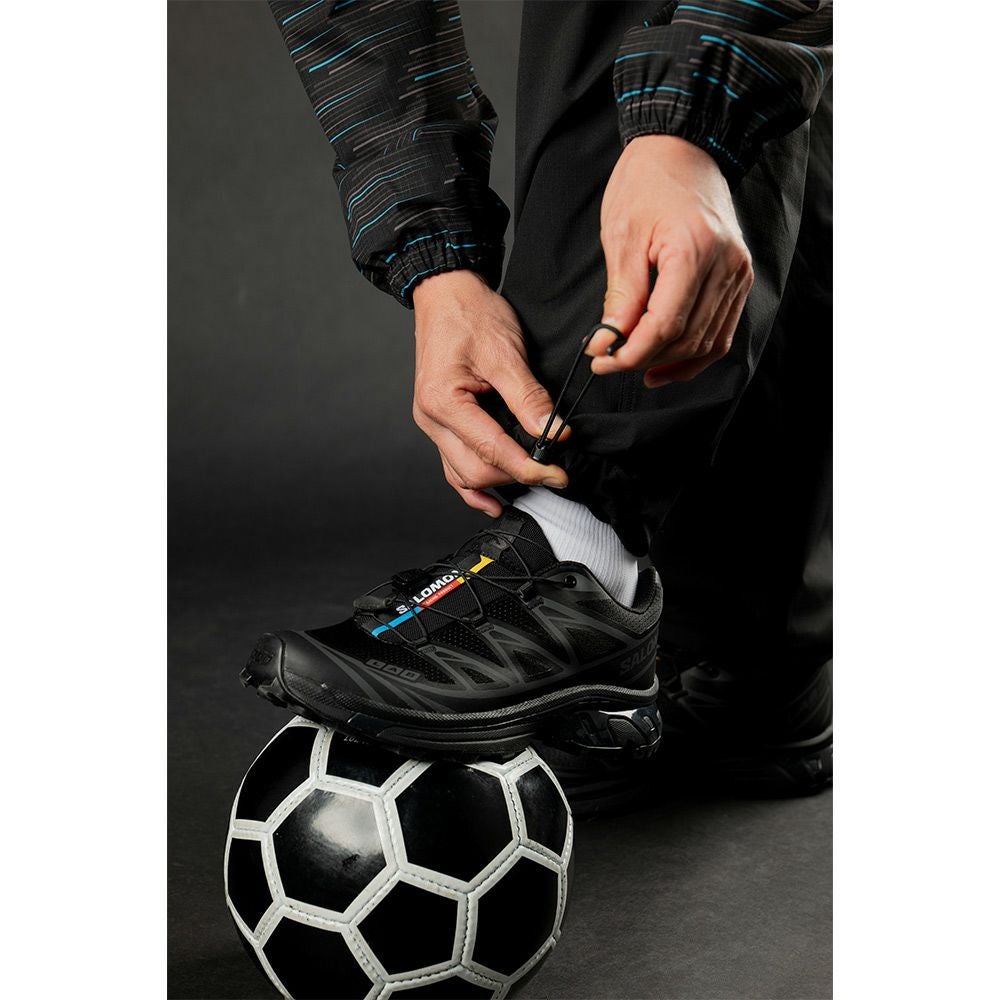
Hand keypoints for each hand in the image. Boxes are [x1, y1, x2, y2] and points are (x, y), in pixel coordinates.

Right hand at [411, 270, 568, 516]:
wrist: (446, 293)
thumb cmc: (470, 314)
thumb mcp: (505, 352)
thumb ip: (528, 397)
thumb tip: (554, 433)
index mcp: (442, 401)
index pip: (492, 450)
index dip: (529, 467)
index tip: (560, 474)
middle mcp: (430, 419)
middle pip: (475, 470)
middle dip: (516, 477)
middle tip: (556, 474)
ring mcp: (432, 424)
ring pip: (462, 474)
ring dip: (497, 484)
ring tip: (533, 486)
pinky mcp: (441, 423)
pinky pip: (454, 465)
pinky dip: (474, 486)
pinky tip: (494, 501)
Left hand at [586, 134, 752, 386]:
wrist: (683, 148)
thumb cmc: (647, 183)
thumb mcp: (622, 236)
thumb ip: (620, 296)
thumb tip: (608, 343)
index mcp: (694, 250)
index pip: (665, 325)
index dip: (631, 352)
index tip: (601, 360)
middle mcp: (726, 265)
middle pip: (687, 338)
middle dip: (644, 358)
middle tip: (608, 360)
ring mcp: (738, 273)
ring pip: (707, 342)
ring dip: (669, 362)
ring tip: (633, 364)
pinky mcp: (739, 279)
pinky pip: (721, 333)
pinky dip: (694, 355)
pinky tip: (664, 364)